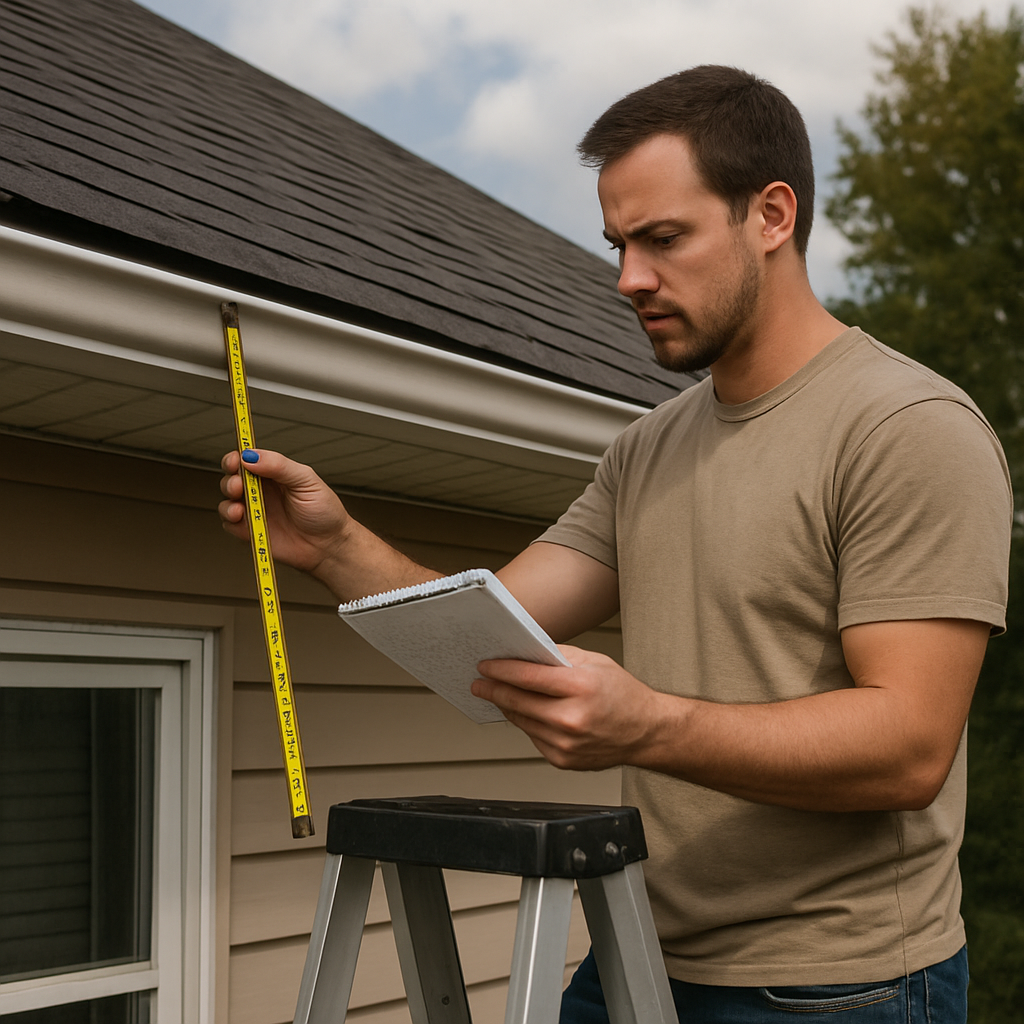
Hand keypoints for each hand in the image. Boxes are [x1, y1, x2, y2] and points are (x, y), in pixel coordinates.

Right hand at [218, 449, 350, 576]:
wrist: (328, 545)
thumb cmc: (324, 512)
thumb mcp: (306, 481)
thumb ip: (279, 466)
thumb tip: (252, 456)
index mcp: (274, 474)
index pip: (248, 459)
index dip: (238, 456)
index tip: (237, 459)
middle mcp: (262, 490)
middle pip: (233, 476)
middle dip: (231, 477)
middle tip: (239, 484)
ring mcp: (255, 510)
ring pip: (227, 498)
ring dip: (228, 498)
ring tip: (240, 504)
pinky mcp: (250, 531)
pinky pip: (229, 523)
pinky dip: (229, 519)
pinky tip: (240, 517)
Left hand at [472, 646, 665, 770]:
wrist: (646, 732)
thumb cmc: (623, 694)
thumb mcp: (595, 662)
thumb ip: (558, 658)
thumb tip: (523, 655)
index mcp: (581, 687)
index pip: (528, 677)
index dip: (501, 670)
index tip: (485, 666)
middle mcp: (572, 718)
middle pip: (518, 701)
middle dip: (493, 690)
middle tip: (479, 683)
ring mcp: (566, 743)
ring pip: (522, 721)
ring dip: (507, 706)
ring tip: (498, 694)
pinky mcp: (563, 760)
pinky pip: (534, 737)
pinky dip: (528, 724)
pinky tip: (528, 713)